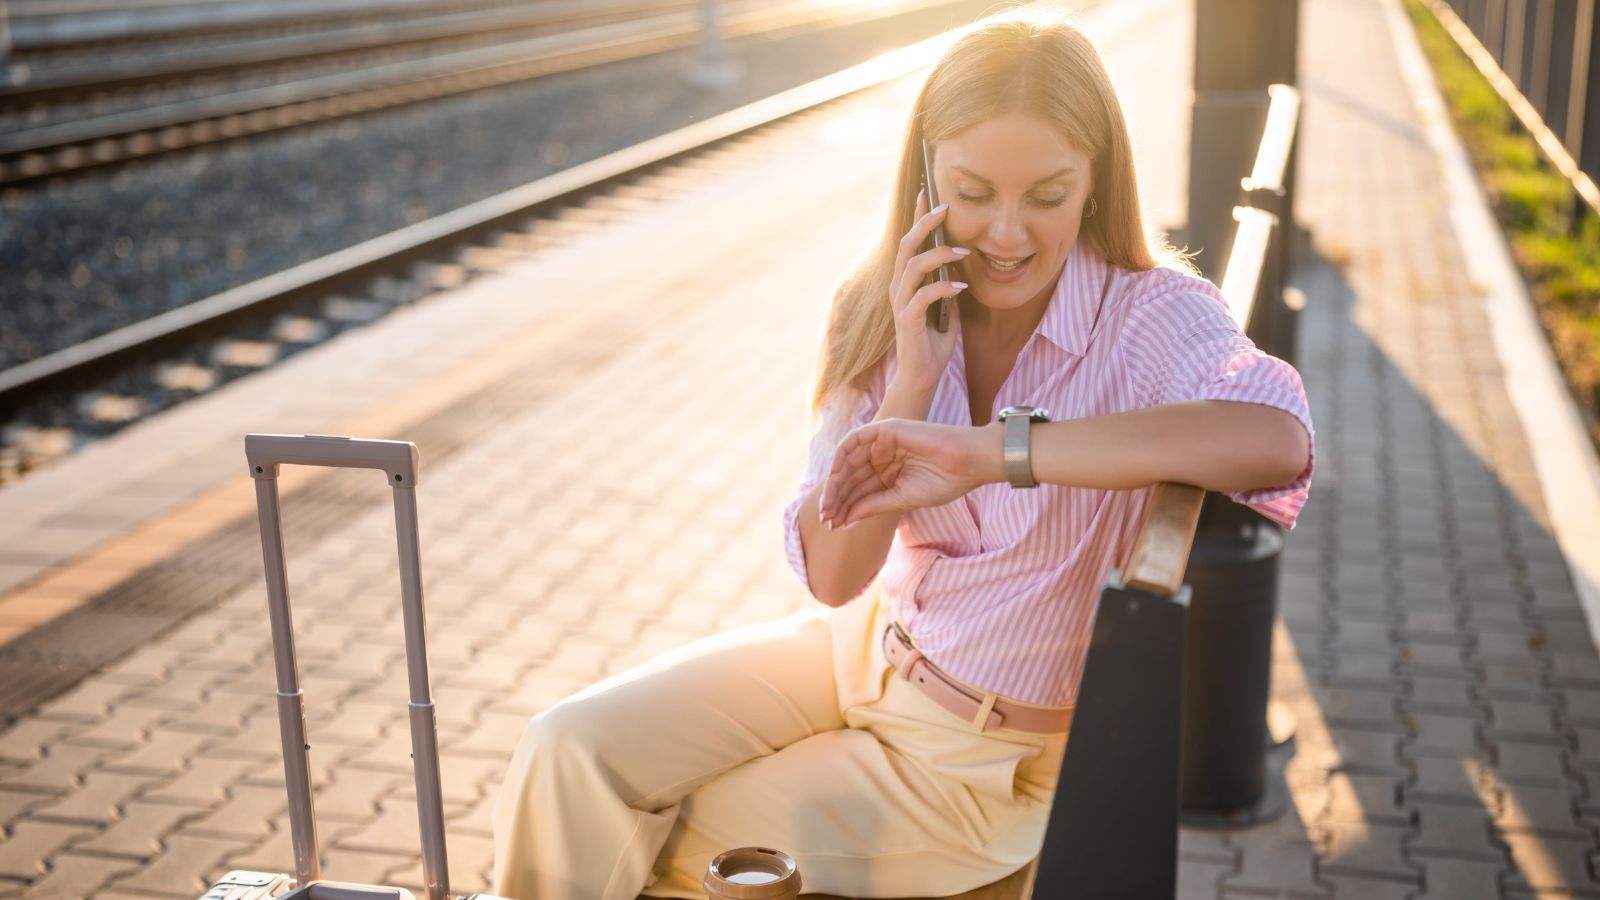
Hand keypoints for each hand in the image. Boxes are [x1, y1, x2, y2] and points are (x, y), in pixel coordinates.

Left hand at [819, 420, 1002, 527]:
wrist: (968, 464)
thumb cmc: (944, 482)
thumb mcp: (901, 499)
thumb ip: (873, 505)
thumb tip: (845, 520)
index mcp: (888, 475)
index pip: (859, 490)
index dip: (844, 507)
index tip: (833, 525)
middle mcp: (882, 458)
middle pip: (850, 478)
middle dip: (837, 498)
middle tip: (827, 518)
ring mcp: (883, 443)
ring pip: (849, 462)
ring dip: (836, 483)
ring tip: (830, 504)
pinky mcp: (886, 429)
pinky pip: (856, 439)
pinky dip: (842, 454)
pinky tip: (835, 475)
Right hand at [888, 189, 967, 393]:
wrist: (922, 377)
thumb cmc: (932, 344)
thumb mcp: (945, 309)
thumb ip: (947, 288)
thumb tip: (958, 268)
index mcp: (905, 282)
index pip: (909, 241)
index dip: (916, 216)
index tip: (927, 191)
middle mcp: (898, 288)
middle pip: (907, 245)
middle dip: (925, 223)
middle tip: (945, 207)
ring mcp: (901, 303)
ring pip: (914, 265)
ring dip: (940, 255)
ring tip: (964, 253)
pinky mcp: (907, 320)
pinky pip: (924, 295)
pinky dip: (944, 287)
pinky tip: (961, 288)